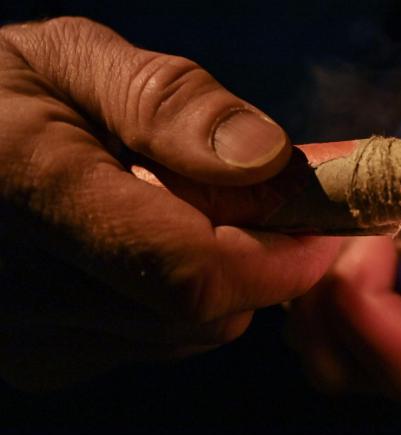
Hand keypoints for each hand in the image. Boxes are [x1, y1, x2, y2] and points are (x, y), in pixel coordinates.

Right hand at [0, 17, 340, 390]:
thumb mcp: (72, 61)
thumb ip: (170, 104)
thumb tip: (269, 158)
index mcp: (27, 192)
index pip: (194, 270)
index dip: (281, 253)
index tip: (323, 213)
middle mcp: (20, 295)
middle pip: (206, 312)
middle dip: (260, 256)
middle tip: (265, 194)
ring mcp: (31, 340)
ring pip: (189, 333)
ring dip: (220, 274)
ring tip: (184, 206)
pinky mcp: (44, 359)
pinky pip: (154, 340)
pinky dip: (178, 294)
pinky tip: (145, 241)